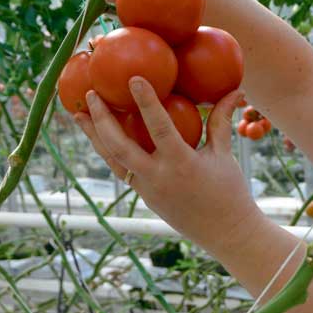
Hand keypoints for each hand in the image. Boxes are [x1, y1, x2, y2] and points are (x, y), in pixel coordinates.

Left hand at [75, 77, 261, 249]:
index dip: (146, 101)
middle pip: (120, 146)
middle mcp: (158, 177)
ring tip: (79, 115)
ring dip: (94, 137)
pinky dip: (110, 152)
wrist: (225, 233)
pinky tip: (101, 136)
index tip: (134, 79)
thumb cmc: (230, 191)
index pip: (159, 127)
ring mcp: (147, 190)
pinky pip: (122, 170)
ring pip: (112, 160)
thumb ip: (220, 122)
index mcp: (181, 163)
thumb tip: (234, 90)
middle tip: (90, 94)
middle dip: (102, 119)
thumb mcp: (224, 154)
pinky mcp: (144, 197)